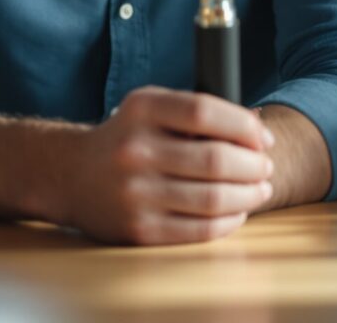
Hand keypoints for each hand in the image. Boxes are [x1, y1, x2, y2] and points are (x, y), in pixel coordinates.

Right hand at [63, 86, 275, 244]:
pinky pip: (198, 229)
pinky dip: (228, 221)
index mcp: (142, 110)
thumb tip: (256, 124)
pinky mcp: (138, 228)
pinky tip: (237, 212)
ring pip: (213, 198)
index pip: (205, 112)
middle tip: (266, 168)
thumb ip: (197, 111)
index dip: (244, 126)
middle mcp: (135, 150)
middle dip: (254, 166)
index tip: (264, 139)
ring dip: (248, 195)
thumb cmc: (127, 137)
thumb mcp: (151, 108)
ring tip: (259, 190)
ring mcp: (135, 192)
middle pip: (216, 159)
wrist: (71, 175)